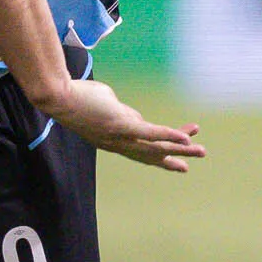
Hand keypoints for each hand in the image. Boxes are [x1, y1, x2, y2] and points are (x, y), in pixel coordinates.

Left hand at [35, 78, 205, 172]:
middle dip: (176, 158)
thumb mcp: (106, 106)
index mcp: (115, 141)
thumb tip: (131, 115)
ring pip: (156, 147)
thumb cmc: (79, 97)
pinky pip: (150, 133)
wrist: (60, 98)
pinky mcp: (121, 125)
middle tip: (195, 160)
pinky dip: (169, 136)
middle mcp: (119, 144)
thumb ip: (122, 113)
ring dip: (181, 149)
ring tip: (201, 151)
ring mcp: (120, 136)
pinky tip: (185, 138)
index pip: (143, 151)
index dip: (162, 158)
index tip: (179, 164)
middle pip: (152, 154)